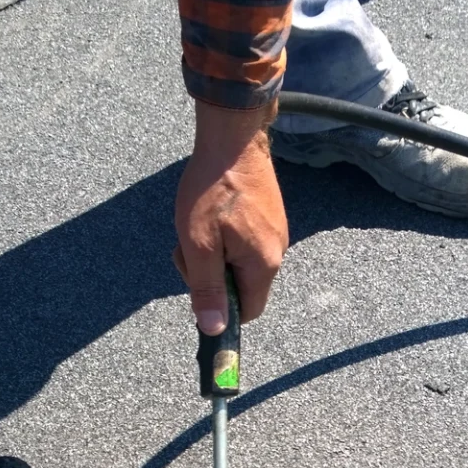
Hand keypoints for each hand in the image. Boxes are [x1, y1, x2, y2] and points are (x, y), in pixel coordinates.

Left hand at [174, 100, 287, 333]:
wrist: (233, 137)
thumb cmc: (212, 189)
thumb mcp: (199, 244)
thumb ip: (207, 289)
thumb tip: (214, 330)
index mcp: (263, 265)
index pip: (249, 312)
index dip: (222, 308)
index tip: (198, 284)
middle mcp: (276, 253)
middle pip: (243, 287)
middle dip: (212, 275)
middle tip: (190, 247)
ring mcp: (276, 233)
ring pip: (240, 263)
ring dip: (215, 254)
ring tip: (198, 226)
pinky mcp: (270, 217)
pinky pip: (245, 243)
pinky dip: (224, 238)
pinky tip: (211, 215)